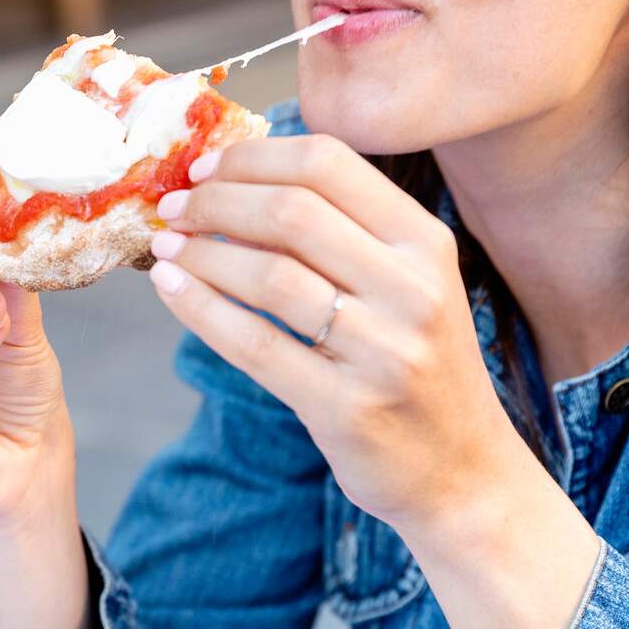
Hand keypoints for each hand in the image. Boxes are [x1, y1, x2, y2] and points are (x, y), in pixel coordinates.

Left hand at [145, 135, 522, 535]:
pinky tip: (170, 287)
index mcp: (425, 242)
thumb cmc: (416, 365)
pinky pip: (255, 345)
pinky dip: (200, 308)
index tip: (207, 166)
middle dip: (216, 200)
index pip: (329, 163)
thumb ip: (341, 233)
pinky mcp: (347, 407)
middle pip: (292, 210)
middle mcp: (413, 288)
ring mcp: (384, 351)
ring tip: (165, 246)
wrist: (463, 471)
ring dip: (201, 253)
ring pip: (269, 274)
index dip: (254, 156)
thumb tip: (234, 181)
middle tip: (175, 208)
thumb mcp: (406, 285)